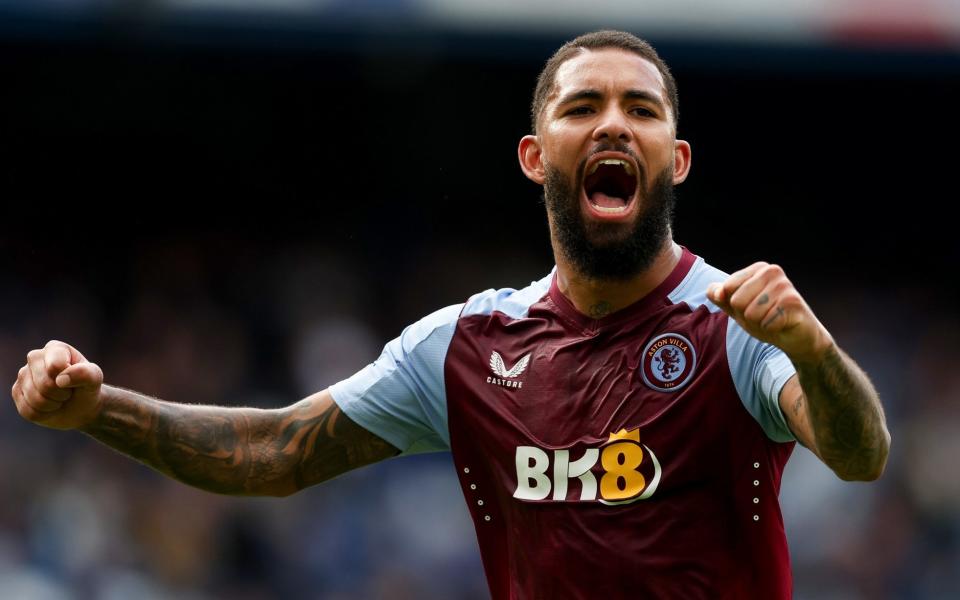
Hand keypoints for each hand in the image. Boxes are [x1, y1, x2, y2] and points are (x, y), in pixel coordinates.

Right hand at [11, 340, 103, 429]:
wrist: (80, 406)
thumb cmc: (87, 388)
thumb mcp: (95, 379)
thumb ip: (85, 373)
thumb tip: (61, 379)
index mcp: (55, 349)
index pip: (55, 367)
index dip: (68, 381)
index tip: (76, 381)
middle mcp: (35, 358)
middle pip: (44, 384)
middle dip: (61, 394)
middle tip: (68, 392)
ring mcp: (23, 375)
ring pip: (34, 399)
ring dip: (52, 405)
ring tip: (59, 399)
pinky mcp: (17, 392)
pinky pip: (28, 411)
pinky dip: (43, 414)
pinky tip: (49, 406)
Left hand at [707, 262, 833, 363]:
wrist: (797, 337)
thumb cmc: (766, 319)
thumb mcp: (738, 308)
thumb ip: (721, 297)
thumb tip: (713, 291)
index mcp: (758, 269)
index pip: (727, 288)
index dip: (735, 306)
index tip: (751, 307)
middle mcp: (772, 271)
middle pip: (737, 301)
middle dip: (746, 316)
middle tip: (764, 316)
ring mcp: (784, 285)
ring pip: (750, 313)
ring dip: (759, 323)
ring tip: (772, 320)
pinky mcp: (793, 302)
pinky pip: (765, 322)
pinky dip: (770, 329)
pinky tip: (782, 324)